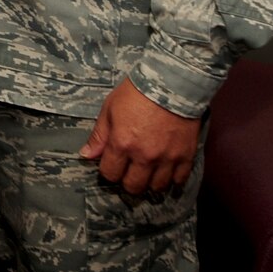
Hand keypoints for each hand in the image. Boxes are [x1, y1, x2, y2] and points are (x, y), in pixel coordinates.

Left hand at [80, 77, 201, 194]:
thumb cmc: (136, 93)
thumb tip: (87, 156)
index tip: (111, 165)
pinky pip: (179, 180)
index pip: (110, 174)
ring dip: (149, 182)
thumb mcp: (109, 109)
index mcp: (122, 144)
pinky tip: (166, 170)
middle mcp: (144, 156)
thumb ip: (99, 136)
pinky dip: (172, 179)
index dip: (108, 172)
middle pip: (133, 186)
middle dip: (127, 182)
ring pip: (157, 187)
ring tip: (147, 172)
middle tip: (128, 171)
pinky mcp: (186, 156)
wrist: (171, 84)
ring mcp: (167, 158)